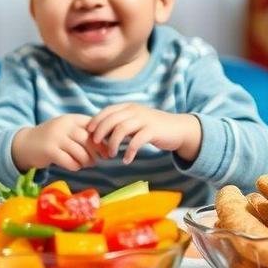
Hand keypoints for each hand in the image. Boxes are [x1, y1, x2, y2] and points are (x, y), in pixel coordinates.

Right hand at [11, 114, 99, 171]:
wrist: (25, 144)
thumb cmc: (52, 138)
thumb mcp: (67, 129)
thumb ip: (83, 131)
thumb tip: (107, 142)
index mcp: (71, 119)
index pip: (92, 126)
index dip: (102, 138)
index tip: (107, 149)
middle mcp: (63, 126)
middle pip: (88, 139)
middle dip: (97, 152)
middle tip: (101, 159)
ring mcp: (55, 138)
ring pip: (80, 152)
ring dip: (87, 161)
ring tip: (88, 164)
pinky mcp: (49, 151)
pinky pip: (69, 161)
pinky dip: (75, 166)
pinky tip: (75, 166)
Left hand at [87, 104, 201, 163]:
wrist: (178, 129)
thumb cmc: (152, 128)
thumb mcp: (135, 122)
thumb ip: (120, 125)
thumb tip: (99, 134)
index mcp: (129, 107)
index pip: (107, 111)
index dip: (96, 121)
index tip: (89, 133)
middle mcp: (135, 110)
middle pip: (111, 119)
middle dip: (101, 133)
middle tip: (97, 146)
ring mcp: (144, 119)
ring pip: (121, 129)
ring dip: (113, 144)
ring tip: (111, 155)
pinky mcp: (153, 130)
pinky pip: (136, 141)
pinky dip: (129, 152)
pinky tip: (127, 160)